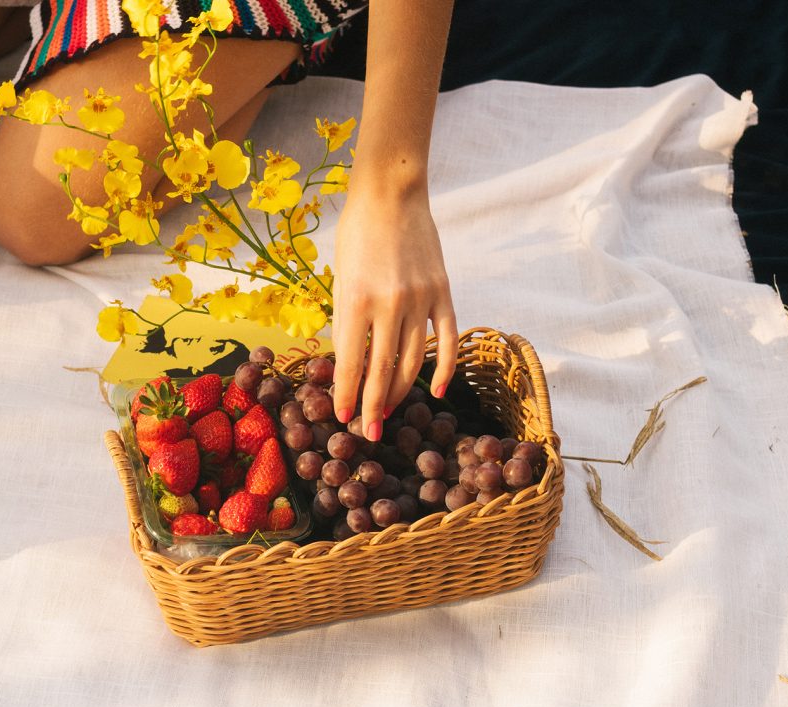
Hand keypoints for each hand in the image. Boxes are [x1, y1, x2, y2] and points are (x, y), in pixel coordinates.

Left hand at [330, 181, 456, 440]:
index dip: (348, 394)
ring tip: (390, 412)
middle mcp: (389, 303)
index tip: (345, 418)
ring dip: (401, 392)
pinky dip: (443, 368)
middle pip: (383, 370)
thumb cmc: (356, 235)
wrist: (391, 193)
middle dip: (374, 406)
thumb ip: (347, 321)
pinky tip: (434, 391)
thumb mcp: (341, 279)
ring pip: (414, 360)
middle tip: (369, 431)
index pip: (352, 362)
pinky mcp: (443, 292)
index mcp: (356, 300)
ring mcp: (420, 298)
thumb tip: (349, 364)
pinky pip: (446, 339)